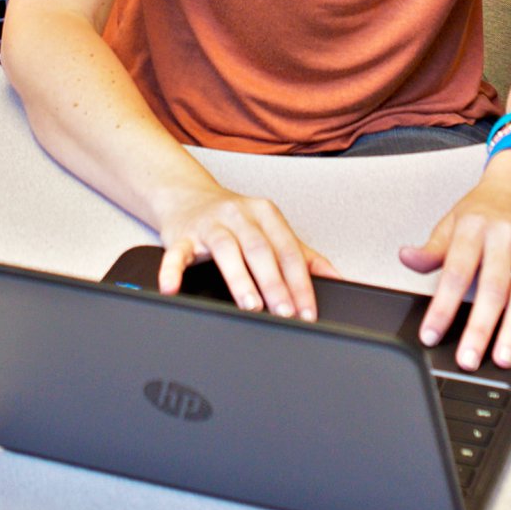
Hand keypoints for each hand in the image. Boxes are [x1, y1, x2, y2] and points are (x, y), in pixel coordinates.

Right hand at [156, 186, 340, 319]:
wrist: (187, 196)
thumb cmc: (235, 220)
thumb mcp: (271, 230)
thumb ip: (304, 256)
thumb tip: (337, 279)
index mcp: (267, 215)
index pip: (289, 252)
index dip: (300, 283)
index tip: (307, 311)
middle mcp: (240, 216)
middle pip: (261, 251)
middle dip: (276, 285)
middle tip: (285, 314)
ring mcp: (210, 224)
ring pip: (227, 250)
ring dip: (240, 280)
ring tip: (251, 306)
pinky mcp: (181, 235)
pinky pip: (177, 253)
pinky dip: (173, 271)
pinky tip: (173, 288)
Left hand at [400, 151, 510, 371]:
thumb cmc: (485, 206)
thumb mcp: (452, 221)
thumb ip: (431, 248)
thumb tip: (407, 258)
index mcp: (475, 230)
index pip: (456, 273)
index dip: (442, 306)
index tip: (431, 334)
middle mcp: (505, 240)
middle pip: (494, 288)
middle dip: (481, 327)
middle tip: (470, 358)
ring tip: (504, 357)